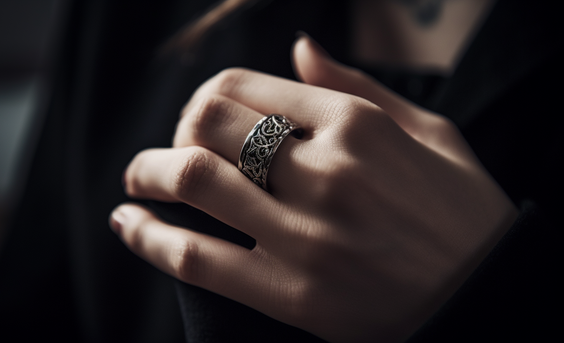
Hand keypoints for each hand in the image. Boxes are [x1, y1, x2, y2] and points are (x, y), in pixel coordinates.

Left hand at [110, 35, 517, 341]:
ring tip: (135, 181)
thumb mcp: (428, 130)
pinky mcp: (292, 294)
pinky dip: (148, 237)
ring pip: (191, 181)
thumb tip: (297, 46)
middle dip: (172, 131)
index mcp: (357, 123)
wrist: (487, 299)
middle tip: (167, 150)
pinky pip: (196, 258)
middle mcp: (326, 170)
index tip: (201, 119)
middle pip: (206, 124)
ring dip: (145, 174)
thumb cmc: (462, 211)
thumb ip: (355, 84)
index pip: (243, 87)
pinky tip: (129, 224)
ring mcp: (306, 234)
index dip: (206, 98)